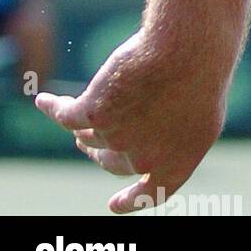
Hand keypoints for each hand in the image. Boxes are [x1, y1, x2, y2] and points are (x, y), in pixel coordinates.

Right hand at [35, 27, 228, 213]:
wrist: (188, 46)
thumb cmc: (203, 70)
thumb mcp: (204, 109)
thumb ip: (176, 134)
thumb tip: (153, 146)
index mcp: (178, 162)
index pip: (152, 192)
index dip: (132, 201)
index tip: (113, 204)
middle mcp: (145, 158)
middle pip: (112, 159)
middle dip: (104, 148)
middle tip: (102, 128)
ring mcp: (117, 139)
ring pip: (92, 133)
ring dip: (90, 120)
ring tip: (102, 94)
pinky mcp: (94, 113)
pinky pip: (66, 115)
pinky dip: (54, 107)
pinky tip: (46, 100)